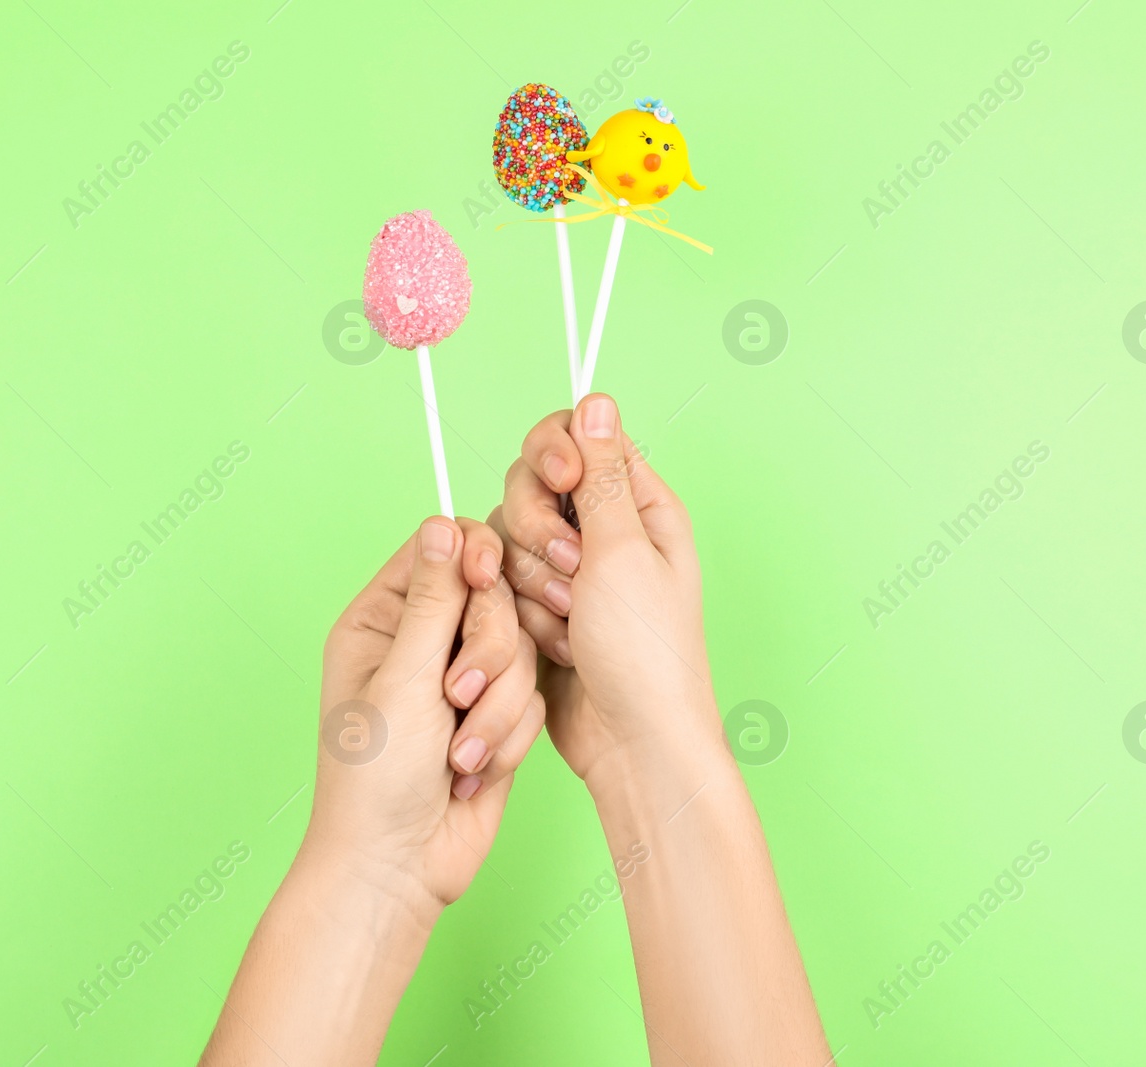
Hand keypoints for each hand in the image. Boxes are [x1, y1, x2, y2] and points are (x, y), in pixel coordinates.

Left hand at [307, 517, 543, 909]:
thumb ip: (435, 601)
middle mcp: (422, 642)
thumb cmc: (376, 779)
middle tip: (457, 695)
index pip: (443, 550)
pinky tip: (474, 772)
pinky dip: (508, 737)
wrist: (399, 866)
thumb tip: (444, 525)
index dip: (475, 558)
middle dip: (489, 651)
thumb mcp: (403, 679)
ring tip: (461, 752)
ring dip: (497, 706)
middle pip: (494, 597)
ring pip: (520, 650)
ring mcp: (462, 680)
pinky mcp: (495, 717)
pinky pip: (531, 697)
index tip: (488, 575)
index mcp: (381, 619)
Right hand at [491, 395, 722, 783]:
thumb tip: (596, 400)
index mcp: (639, 504)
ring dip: (532, 580)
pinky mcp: (539, 608)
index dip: (556, 452)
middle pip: (529, 483)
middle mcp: (602, 529)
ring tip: (571, 621)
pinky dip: (520, 612)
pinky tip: (555, 643)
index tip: (562, 481)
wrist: (631, 741)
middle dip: (538, 529)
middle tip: (573, 572)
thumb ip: (600, 475)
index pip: (577, 437)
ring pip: (507, 537)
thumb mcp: (624, 551)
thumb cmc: (645, 652)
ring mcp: (569, 571)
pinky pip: (501, 585)